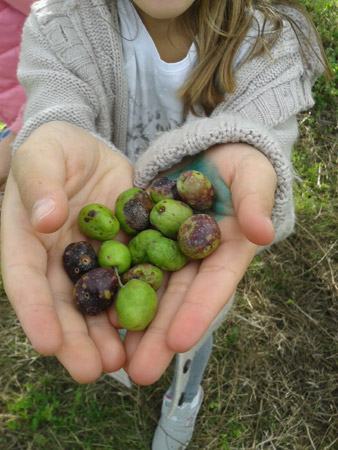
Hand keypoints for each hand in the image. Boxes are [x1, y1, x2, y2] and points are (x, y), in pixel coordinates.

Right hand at [0, 121, 133, 381]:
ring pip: (97, 302)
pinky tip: (150, 329)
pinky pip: (131, 279)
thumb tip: (44, 219)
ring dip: (107, 334)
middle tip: (89, 371)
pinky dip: (138, 304)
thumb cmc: (53, 147)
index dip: (35, 313)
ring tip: (121, 363)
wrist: (88, 148)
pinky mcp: (124, 251)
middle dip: (75, 339)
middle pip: (63, 304)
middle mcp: (58, 259)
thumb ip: (40, 184)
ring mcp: (93, 259)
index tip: (48, 344)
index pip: (25, 280)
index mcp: (28, 239)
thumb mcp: (42, 156)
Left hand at [121, 143, 276, 383]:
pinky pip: (127, 265)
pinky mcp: (142, 239)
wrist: (204, 149)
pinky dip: (115, 288)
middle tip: (139, 372)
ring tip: (114, 359)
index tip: (180, 341)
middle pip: (179, 300)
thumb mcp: (252, 173)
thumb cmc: (237, 159)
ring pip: (150, 291)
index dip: (199, 311)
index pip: (215, 284)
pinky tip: (96, 314)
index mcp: (227, 250)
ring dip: (134, 325)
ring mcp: (168, 251)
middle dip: (160, 336)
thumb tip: (262, 232)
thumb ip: (256, 199)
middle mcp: (195, 260)